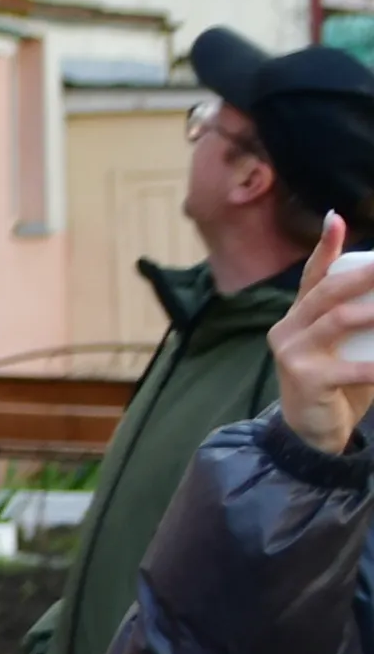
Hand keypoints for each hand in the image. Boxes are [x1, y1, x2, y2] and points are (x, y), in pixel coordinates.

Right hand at [274, 214, 373, 454]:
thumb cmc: (337, 385)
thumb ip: (359, 320)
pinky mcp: (305, 379)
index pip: (312, 276)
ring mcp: (292, 354)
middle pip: (326, 292)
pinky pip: (348, 368)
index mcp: (297, 318)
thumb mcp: (345, 347)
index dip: (324, 248)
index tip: (336, 219)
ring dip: (372, 312)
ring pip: (336, 320)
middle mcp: (288, 329)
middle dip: (362, 274)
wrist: (310, 434)